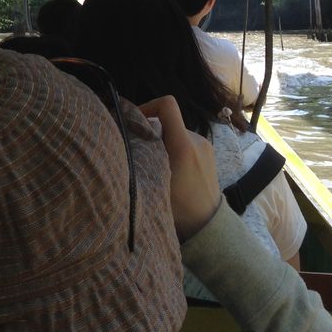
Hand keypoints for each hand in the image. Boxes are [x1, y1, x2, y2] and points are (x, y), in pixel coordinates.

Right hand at [138, 95, 220, 241]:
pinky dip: (173, 149)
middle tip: (139, 151)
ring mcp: (205, 146)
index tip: (134, 123)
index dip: (147, 106)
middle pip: (167, 121)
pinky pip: (185, 142)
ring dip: (162, 142)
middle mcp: (197, 140)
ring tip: (155, 165)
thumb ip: (142, 158)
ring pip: (175, 133)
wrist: (209, 225)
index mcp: (183, 145)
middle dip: (150, 132)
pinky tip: (170, 170)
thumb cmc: (179, 208)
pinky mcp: (209, 153)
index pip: (167, 105)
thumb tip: (123, 142)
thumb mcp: (153, 183)